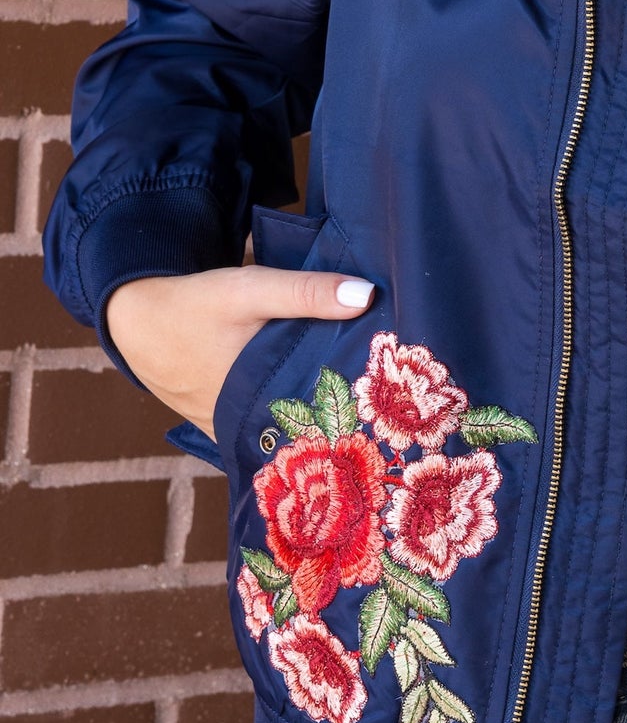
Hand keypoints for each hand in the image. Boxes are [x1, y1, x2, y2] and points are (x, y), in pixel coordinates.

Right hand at [103, 263, 376, 443]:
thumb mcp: (251, 291)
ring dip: (314, 417)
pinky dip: (287, 413)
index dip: (357, 421)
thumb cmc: (195, 306)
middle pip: (305, 431)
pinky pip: (263, 423)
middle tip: (388, 408)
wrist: (135, 318)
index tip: (396, 414)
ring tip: (365, 405)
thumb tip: (367, 295)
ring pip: (284, 430)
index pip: (320, 429)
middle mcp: (242, 428)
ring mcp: (229, 430)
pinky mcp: (220, 422)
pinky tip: (318, 399)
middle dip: (341, 419)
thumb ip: (306, 293)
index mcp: (255, 403)